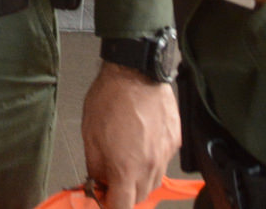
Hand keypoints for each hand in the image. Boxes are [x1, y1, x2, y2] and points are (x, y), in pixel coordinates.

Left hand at [83, 64, 180, 208]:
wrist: (136, 71)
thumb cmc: (111, 97)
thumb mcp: (91, 136)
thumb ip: (95, 167)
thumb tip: (97, 183)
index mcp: (127, 168)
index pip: (123, 207)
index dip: (111, 207)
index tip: (104, 201)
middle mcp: (150, 165)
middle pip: (140, 197)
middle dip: (124, 194)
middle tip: (111, 180)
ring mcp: (165, 154)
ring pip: (153, 182)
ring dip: (139, 179)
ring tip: (126, 160)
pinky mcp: (174, 141)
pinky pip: (163, 161)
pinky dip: (151, 160)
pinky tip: (140, 144)